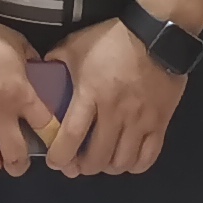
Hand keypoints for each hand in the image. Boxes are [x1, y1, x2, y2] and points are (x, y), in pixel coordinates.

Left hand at [49, 13, 188, 179]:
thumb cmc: (112, 40)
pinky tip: (126, 159)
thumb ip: (56, 62)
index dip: (61, 156)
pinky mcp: (161, 122)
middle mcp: (115, 113)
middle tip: (77, 164)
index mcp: (91, 95)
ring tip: (101, 160)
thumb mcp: (75, 45)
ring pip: (122, 161)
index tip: (55, 163)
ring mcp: (140, 120)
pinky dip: (135, 165)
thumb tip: (42, 75)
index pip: (72, 136)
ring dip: (108, 167)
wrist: (156, 34)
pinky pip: (148, 156)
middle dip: (83, 167)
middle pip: (98, 157)